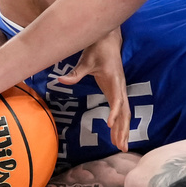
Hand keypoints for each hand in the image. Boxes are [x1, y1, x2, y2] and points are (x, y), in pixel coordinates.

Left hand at [58, 30, 129, 151]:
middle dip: (124, 129)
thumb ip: (75, 72)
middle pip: (125, 111)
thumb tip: (60, 80)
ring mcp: (120, 89)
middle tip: (121, 147)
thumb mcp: (85, 60)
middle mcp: (120, 86)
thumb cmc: (97, 49)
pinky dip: (120, 122)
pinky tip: (116, 133)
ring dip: (124, 129)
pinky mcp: (117, 90)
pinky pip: (121, 109)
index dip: (114, 112)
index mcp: (114, 79)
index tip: (109, 125)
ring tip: (121, 146)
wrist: (108, 39)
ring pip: (125, 112)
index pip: (117, 99)